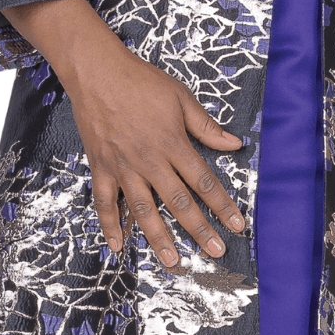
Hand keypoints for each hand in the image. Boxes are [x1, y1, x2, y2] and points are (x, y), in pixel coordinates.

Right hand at [0, 0, 244, 268]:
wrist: (97, 72)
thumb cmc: (142, 81)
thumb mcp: (181, 98)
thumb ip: (206, 126)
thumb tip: (235, 143)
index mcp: (173, 144)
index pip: (204, 181)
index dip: (223, 205)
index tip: (237, 225)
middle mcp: (149, 161)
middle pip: (178, 202)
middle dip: (199, 230)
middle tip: (215, 252)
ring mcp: (123, 167)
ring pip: (143, 210)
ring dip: (159, 238)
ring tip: (174, 262)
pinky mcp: (101, 167)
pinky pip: (105, 202)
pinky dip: (110, 225)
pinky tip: (118, 246)